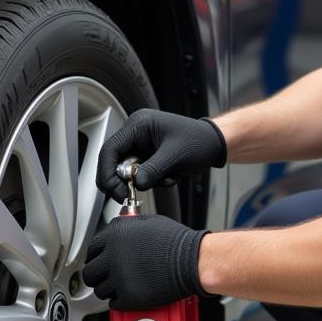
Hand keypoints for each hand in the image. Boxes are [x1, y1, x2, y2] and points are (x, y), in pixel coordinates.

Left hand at [83, 214, 207, 310]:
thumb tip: (119, 231)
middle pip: (91, 273)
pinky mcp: (129, 297)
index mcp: (114, 236)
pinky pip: (114, 303)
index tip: (100, 261)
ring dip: (108, 289)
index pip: (91, 250)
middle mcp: (113, 257)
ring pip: (101, 290)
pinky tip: (128, 295)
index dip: (96, 257)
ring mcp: (120, 278)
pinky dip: (120, 301)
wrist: (191, 260)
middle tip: (107, 276)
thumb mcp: (146, 222)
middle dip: (98, 275)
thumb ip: (126, 227)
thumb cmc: (176, 241)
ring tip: (120, 286)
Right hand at [96, 109, 226, 201]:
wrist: (214, 144)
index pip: (110, 149)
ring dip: (144, 181)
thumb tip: (136, 184)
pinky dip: (153, 181)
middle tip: (127, 195)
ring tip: (167, 179)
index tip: (113, 190)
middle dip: (122, 180)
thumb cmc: (199, 141)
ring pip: (127, 171)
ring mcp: (142, 145)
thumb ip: (153, 170)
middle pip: (114, 161)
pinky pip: (141, 174)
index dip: (107, 171)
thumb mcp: (175, 155)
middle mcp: (136, 133)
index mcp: (139, 125)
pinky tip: (170, 177)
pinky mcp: (148, 157)